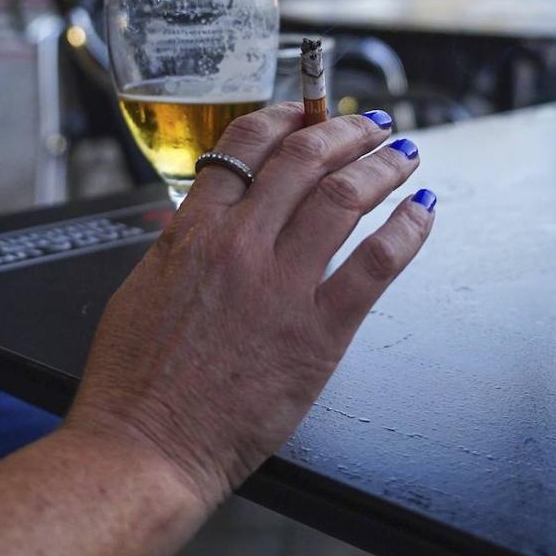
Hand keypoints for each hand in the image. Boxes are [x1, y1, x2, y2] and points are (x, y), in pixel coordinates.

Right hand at [66, 104, 433, 508]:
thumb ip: (182, 245)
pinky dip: (406, 230)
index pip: (246, 145)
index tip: (305, 109)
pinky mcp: (319, 332)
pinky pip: (375, 264)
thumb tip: (208, 219)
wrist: (145, 446)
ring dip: (382, 165)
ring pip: (345, 197)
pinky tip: (421, 211)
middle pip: (304, 158)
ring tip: (404, 153)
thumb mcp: (142, 288)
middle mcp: (241, 246)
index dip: (284, 115)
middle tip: (370, 124)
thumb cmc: (134, 381)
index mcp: (194, 232)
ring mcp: (282, 286)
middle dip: (345, 130)